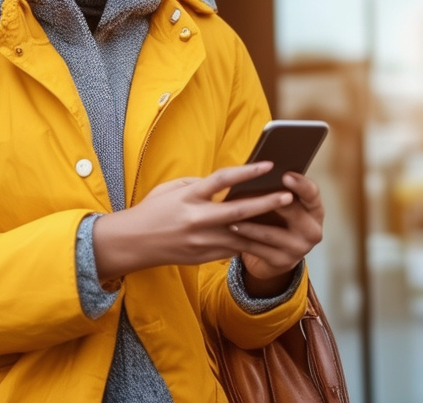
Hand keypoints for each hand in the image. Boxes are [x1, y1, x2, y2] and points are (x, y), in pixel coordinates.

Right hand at [92, 162, 296, 281]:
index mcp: (189, 197)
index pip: (222, 180)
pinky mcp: (204, 256)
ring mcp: (202, 241)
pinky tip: (267, 236)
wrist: (134, 243)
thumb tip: (227, 183)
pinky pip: (232, 248)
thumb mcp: (172, 188)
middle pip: (238, 212)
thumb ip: (199, 184)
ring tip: (286, 220)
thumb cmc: (154, 210)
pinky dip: (249, 241)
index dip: (246, 172)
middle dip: (265, 204)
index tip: (268, 165)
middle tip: (289, 196)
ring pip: (241, 235)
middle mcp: (197, 220)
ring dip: (264, 228)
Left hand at [231, 172, 323, 295]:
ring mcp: (299, 249)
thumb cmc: (278, 219)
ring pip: (272, 233)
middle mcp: (312, 230)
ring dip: (250, 224)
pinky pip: (259, 249)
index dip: (300, 184)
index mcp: (315, 210)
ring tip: (231, 214)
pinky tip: (230, 230)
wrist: (277, 254)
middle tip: (250, 193)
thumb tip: (258, 170)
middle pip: (294, 213)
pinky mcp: (283, 262)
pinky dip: (243, 239)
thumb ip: (278, 190)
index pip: (313, 193)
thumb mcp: (284, 205)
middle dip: (272, 202)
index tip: (285, 175)